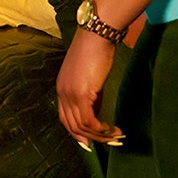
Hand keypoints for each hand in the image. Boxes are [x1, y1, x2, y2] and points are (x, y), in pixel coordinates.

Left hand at [57, 30, 122, 148]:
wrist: (96, 35)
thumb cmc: (95, 51)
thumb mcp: (90, 77)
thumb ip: (91, 95)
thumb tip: (97, 111)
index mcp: (61, 88)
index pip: (65, 118)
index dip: (77, 132)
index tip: (91, 141)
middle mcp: (62, 92)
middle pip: (71, 125)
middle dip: (90, 138)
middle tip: (109, 142)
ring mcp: (69, 94)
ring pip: (81, 126)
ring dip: (100, 135)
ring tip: (116, 135)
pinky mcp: (81, 94)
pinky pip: (88, 121)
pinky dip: (101, 129)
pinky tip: (112, 128)